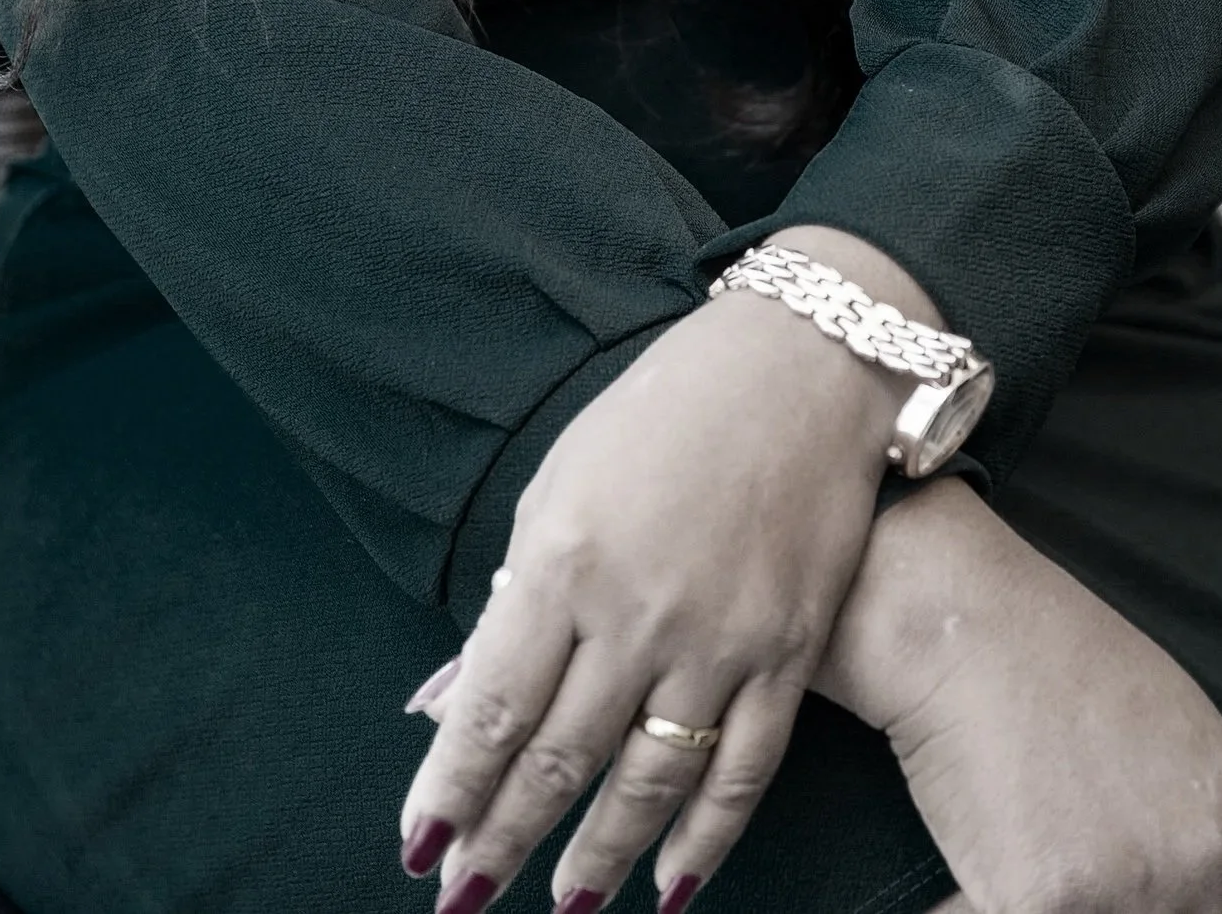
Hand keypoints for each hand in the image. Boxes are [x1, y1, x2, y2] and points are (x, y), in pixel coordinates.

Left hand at [400, 228, 937, 911]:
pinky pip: (742, 772)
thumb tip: (473, 698)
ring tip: (561, 906)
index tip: (419, 844)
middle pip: (558, 760)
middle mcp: (637, 611)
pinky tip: (669, 887)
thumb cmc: (666, 410)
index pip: (494, 707)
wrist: (802, 361)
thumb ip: (522, 592)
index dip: (454, 787)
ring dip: (596, 858)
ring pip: (648, 785)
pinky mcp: (788, 651)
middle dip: (502, 840)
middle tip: (463, 897)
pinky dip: (704, 841)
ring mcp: (720, 638)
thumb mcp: (564, 480)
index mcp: (566, 557)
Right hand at [819, 481, 1221, 913]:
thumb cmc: (1057, 652)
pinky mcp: (1050, 908)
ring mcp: (1137, 892)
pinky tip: (992, 867)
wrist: (964, 621)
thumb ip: (1206, 812)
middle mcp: (1211, 860)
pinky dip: (1002, 905)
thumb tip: (1198, 874)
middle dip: (1154, 908)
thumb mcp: (1178, 725)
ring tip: (1047, 862)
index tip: (1185, 897)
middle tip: (1103, 868)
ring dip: (1082, 910)